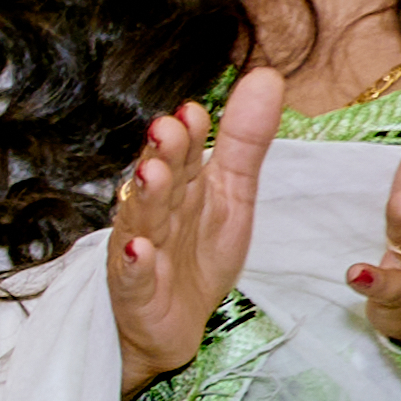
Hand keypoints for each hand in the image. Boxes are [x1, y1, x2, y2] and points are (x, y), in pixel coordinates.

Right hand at [111, 69, 284, 390]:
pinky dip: (135, 264)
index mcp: (182, 188)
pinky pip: (134, 277)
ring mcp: (143, 252)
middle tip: (168, 128)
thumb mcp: (232, 194)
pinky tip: (139, 248)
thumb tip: (265, 76)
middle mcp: (157, 214)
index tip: (195, 112)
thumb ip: (245, 140)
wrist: (174, 323)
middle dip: (163, 156)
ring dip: (146, 197)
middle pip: (161, 182)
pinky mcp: (137, 293)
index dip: (189, 136)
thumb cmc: (196, 251)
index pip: (185, 156)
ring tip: (151, 173)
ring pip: (143, 221)